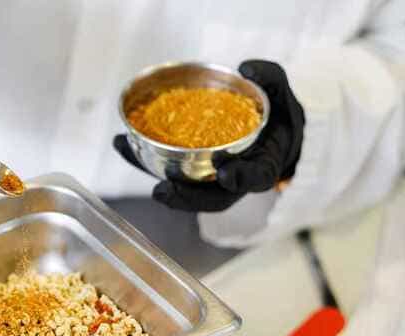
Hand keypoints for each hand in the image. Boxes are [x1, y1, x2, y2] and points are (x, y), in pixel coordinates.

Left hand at [114, 60, 304, 211]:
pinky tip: (122, 142)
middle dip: (184, 197)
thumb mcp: (281, 95)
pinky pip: (166, 169)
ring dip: (150, 174)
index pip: (255, 177)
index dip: (241, 178)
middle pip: (210, 198)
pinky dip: (143, 157)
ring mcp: (210, 179)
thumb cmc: (278, 117)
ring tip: (127, 152)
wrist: (272, 134)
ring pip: (183, 187)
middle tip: (162, 191)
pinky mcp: (190, 170)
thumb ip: (270, 79)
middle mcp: (234, 180)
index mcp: (263, 166)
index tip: (227, 174)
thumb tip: (246, 68)